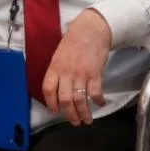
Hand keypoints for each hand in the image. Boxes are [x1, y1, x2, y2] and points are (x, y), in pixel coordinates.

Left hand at [41, 9, 111, 125]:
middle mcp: (66, 72)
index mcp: (55, 67)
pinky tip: (101, 103)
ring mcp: (81, 74)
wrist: (91, 28)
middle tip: (74, 121)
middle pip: (65, 100)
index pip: (48, 89)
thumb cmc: (75, 40)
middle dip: (70, 114)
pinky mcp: (95, 73)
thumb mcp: (59, 54)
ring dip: (84, 113)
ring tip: (87, 120)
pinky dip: (98, 100)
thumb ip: (58, 70)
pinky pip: (95, 92)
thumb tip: (58, 87)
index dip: (50, 103)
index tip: (55, 111)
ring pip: (80, 100)